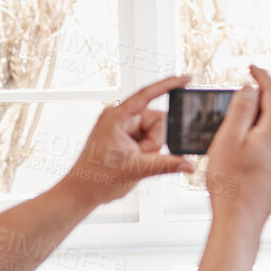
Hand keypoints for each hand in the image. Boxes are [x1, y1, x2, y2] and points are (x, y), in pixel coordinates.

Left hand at [56, 77, 194, 206]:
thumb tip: (188, 164)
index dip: (169, 85)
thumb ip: (167, 165)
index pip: (147, 95)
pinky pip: (148, 138)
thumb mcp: (136, 170)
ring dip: (151, 148)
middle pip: (157, 120)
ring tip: (134, 160)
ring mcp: (122, 127)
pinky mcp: (125, 136)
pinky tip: (135, 159)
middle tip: (140, 156)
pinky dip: (147, 150)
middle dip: (155, 142)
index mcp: (117, 117)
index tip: (186, 78)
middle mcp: (119, 117)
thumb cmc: (96, 177)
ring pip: (155, 132)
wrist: (82, 191)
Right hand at [199, 66, 270, 223]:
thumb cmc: (231, 184)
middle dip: (267, 92)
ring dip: (268, 112)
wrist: (240, 220)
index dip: (263, 76)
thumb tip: (251, 90)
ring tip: (248, 110)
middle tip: (249, 87)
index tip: (252, 68)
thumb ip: (241, 110)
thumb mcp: (228, 139)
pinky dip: (268, 130)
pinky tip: (251, 137)